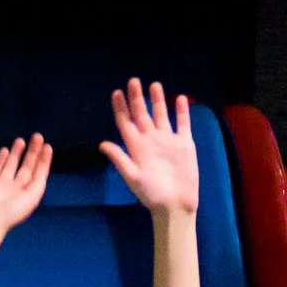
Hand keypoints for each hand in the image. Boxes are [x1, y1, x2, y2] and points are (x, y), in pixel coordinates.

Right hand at [0, 134, 51, 235]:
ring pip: (11, 165)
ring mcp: (2, 185)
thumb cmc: (12, 212)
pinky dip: (1, 159)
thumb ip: (38, 183)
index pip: (39, 173)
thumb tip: (42, 168)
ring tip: (21, 140)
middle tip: (37, 136)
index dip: (44, 160)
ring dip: (17, 153)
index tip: (47, 146)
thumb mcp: (32, 198)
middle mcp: (17, 188)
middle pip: (27, 166)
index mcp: (29, 193)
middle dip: (32, 152)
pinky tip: (5, 150)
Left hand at [100, 79, 197, 216]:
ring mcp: (168, 141)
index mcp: (136, 147)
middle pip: (142, 114)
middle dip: (137, 98)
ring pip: (161, 115)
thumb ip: (120, 159)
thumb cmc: (152, 195)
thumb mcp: (133, 176)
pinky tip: (179, 98)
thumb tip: (102, 144)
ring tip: (154, 85)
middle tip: (133, 80)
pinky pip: (182, 123)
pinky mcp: (184, 144)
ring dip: (158, 100)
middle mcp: (150, 140)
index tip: (116, 93)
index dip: (120, 108)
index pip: (126, 123)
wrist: (175, 205)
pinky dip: (181, 111)